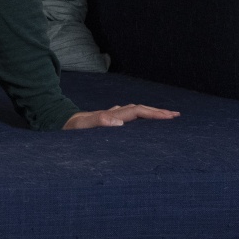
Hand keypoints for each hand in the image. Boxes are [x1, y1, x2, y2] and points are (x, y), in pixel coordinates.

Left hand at [63, 103, 180, 129]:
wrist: (62, 124)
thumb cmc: (72, 129)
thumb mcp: (83, 126)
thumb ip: (99, 122)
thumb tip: (119, 121)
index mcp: (113, 114)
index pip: (138, 111)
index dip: (154, 114)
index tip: (170, 117)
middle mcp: (114, 113)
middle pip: (140, 109)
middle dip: (158, 112)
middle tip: (176, 115)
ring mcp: (112, 116)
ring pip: (136, 111)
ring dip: (150, 113)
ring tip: (165, 116)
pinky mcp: (108, 120)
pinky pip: (128, 117)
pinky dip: (139, 117)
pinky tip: (142, 119)